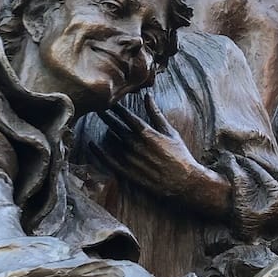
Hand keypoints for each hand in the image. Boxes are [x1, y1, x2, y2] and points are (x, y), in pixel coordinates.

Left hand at [92, 93, 229, 207]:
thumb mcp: (170, 131)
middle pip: (117, 128)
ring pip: (112, 143)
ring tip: (98, 123)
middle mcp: (137, 146)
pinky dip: (100, 153)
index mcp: (147, 134)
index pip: (127, 117)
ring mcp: (132, 160)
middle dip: (108, 117)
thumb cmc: (179, 154)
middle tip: (98, 109)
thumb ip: (155, 113)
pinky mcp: (129, 173)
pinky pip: (110, 162)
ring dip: (105, 131)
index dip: (117, 108)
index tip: (110, 101)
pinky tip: (92, 145)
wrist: (185, 181)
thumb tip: (148, 95)